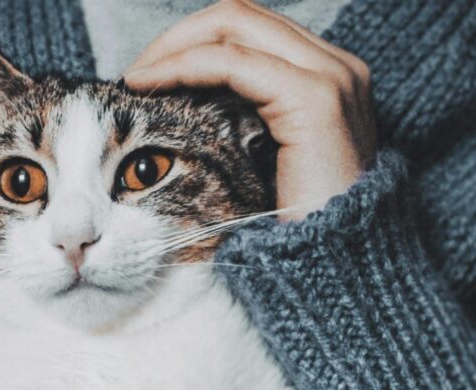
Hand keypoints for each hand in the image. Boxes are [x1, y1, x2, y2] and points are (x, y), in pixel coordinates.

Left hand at [125, 0, 375, 218]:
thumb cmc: (299, 240)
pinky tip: (150, 87)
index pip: (254, 34)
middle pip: (242, 17)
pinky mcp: (315, 99)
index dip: (197, 43)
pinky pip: (232, 62)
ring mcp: (331, 79)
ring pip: (234, 26)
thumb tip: (188, 107)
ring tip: (137, 79)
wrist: (336, 277)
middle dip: (180, 38)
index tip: (152, 76)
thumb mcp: (269, 170)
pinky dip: (183, 67)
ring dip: (175, 48)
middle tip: (136, 73)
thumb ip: (247, 127)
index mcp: (333, 81)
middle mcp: (339, 69)